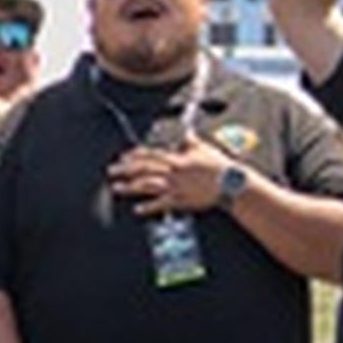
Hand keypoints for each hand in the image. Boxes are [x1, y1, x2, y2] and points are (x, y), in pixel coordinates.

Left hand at [110, 135, 235, 214]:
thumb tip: (186, 133)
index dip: (135, 156)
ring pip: (148, 185)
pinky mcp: (181, 201)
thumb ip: (190, 141)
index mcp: (177, 158)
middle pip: (144, 169)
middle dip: (125, 169)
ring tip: (117, 188)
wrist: (230, 183)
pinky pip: (161, 204)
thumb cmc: (218, 166)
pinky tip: (137, 209)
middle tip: (111, 171)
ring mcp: (176, 186)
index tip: (123, 157)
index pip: (151, 155)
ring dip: (131, 187)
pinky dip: (148, 207)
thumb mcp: (203, 148)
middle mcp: (173, 171)